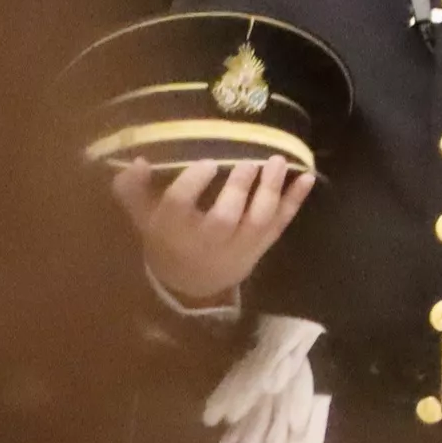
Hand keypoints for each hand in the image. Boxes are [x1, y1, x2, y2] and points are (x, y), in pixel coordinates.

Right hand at [113, 156, 308, 304]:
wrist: (192, 282)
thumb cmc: (167, 237)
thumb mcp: (143, 216)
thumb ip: (134, 189)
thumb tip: (139, 160)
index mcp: (172, 230)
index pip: (179, 206)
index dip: (192, 184)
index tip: (208, 162)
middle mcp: (207, 241)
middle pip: (223, 218)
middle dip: (237, 190)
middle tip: (248, 163)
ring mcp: (238, 246)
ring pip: (257, 221)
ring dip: (269, 192)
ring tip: (276, 161)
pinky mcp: (260, 246)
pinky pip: (280, 225)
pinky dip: (295, 202)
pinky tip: (307, 178)